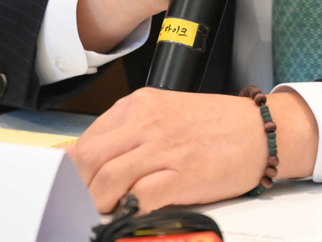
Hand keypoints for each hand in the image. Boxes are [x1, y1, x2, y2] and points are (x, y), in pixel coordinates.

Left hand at [66, 88, 318, 211]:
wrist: (262, 130)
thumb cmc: (216, 126)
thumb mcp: (165, 114)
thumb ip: (128, 133)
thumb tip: (89, 159)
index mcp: (139, 105)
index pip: (87, 139)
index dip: (68, 168)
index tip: (59, 185)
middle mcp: (147, 122)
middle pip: (90, 159)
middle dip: (75, 187)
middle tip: (72, 204)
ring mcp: (165, 148)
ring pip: (109, 179)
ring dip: (97, 202)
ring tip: (99, 213)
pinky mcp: (183, 174)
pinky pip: (141, 197)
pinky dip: (126, 210)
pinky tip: (126, 215)